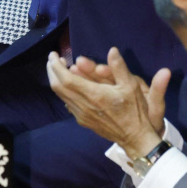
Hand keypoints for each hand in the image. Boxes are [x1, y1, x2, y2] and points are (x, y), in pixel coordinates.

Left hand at [46, 46, 171, 159]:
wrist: (134, 137)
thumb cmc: (134, 110)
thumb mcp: (131, 86)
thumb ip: (119, 67)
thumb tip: (112, 50)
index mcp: (94, 95)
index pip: (66, 79)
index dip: (57, 66)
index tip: (54, 55)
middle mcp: (83, 105)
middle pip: (58, 87)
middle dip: (52, 70)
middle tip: (53, 58)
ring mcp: (81, 115)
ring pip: (61, 96)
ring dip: (56, 80)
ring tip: (58, 68)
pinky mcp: (83, 121)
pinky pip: (67, 103)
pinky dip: (63, 91)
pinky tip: (69, 85)